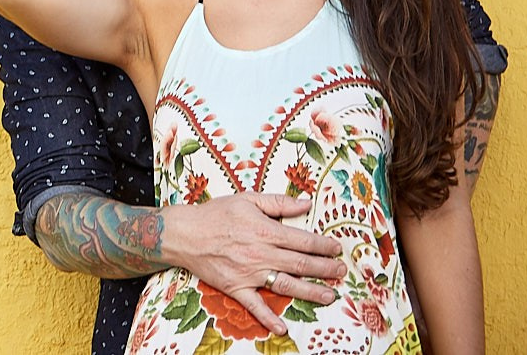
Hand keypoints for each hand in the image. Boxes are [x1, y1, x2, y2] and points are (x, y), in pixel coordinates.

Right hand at [161, 194, 345, 334]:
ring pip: (287, 285)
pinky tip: (282, 328)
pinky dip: (268, 318)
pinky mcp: (236, 287)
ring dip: (311, 292)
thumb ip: (278, 202)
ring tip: (329, 296)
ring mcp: (249, 273)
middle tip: (341, 272)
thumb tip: (306, 203)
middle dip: (326, 269)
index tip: (336, 248)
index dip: (324, 245)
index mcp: (264, 230)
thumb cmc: (215, 214)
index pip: (303, 240)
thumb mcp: (246, 199)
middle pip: (301, 264)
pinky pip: (254, 305)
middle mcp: (260, 254)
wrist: (184, 233)